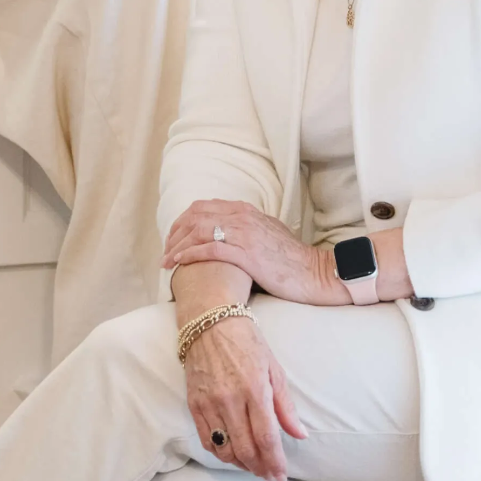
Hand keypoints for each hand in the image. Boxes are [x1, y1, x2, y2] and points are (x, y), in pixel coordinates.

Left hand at [163, 201, 348, 305]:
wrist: (315, 273)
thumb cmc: (293, 260)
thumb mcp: (269, 233)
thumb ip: (248, 228)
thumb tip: (230, 233)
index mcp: (246, 210)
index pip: (204, 207)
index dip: (183, 221)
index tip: (173, 237)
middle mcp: (242, 217)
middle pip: (195, 216)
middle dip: (175, 233)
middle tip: (165, 250)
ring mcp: (244, 234)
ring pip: (199, 231)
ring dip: (177, 245)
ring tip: (166, 260)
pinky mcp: (247, 254)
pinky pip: (210, 249)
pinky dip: (190, 254)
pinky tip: (179, 263)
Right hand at [184, 313, 306, 480]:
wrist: (210, 320)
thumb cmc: (247, 341)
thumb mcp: (273, 367)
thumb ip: (286, 405)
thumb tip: (300, 434)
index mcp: (255, 388)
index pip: (266, 437)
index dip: (275, 461)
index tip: (281, 474)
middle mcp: (230, 399)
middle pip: (245, 449)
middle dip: (260, 468)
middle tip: (268, 473)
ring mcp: (209, 402)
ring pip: (224, 450)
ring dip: (240, 464)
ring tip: (252, 464)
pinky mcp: (194, 403)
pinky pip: (206, 440)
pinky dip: (220, 453)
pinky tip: (231, 453)